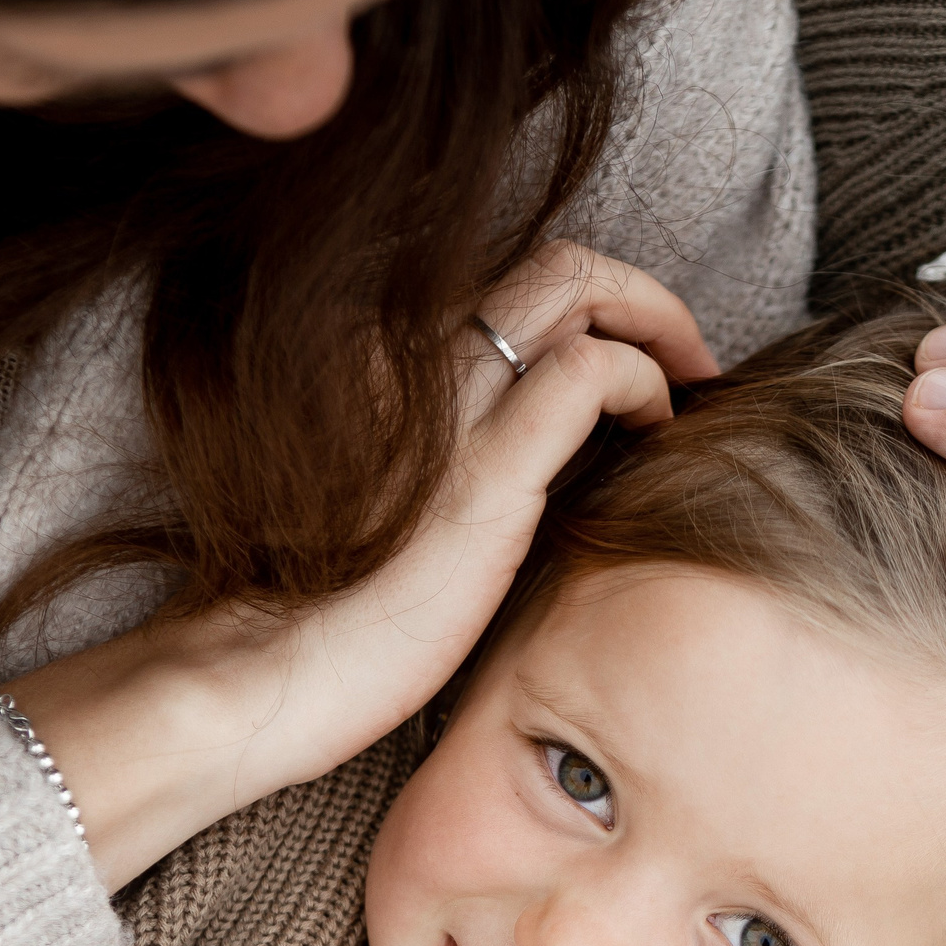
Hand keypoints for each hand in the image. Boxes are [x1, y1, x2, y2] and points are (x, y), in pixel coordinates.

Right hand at [8, 242, 709, 890]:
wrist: (255, 681)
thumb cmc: (317, 624)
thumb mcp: (385, 511)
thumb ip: (439, 458)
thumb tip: (531, 458)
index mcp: (380, 363)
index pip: (504, 294)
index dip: (584, 312)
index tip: (634, 363)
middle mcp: (406, 354)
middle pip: (550, 264)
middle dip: (639, 291)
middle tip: (690, 354)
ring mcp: (441, 400)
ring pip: (574, 285)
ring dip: (655, 320)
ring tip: (689, 382)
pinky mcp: (481, 466)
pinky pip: (588, 372)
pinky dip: (644, 380)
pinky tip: (656, 426)